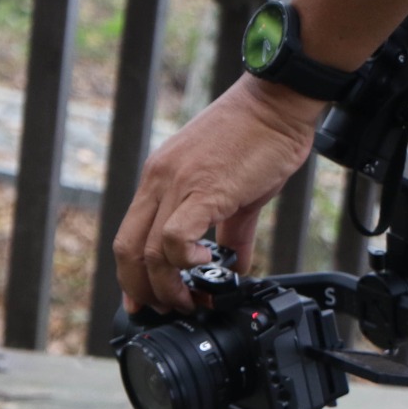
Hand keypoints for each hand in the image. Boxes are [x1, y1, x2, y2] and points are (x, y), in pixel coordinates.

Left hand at [112, 76, 321, 312]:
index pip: (128, 237)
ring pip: (150, 251)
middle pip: (128, 250)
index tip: (144, 300)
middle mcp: (159, 181)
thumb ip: (229, 232)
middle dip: (142, 290)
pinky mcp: (204, 189)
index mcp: (159, 180)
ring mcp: (177, 184)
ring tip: (191, 298)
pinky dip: (185, 261)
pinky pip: (175, 237)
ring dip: (168, 286)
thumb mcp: (232, 189)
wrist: (278, 99)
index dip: (132, 276)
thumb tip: (236, 265)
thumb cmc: (258, 137)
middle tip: (166, 309)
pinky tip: (205, 265)